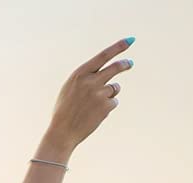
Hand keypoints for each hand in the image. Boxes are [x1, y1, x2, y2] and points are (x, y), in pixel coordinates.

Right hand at [44, 37, 134, 152]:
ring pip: (115, 88)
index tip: (130, 40)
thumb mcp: (70, 89)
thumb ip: (85, 78)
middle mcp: (91, 81)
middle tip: (130, 63)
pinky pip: (114, 102)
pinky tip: (94, 115)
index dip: (118, 47)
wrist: (62, 133)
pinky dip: (107, 108)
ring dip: (110, 94)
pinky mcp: (106, 106)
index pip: (103, 56)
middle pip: (115, 68)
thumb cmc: (64, 111)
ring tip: (94, 106)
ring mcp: (99, 93)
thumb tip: (105, 71)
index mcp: (80, 74)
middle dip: (125, 64)